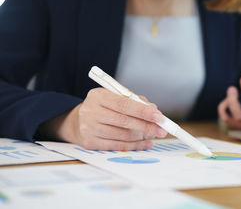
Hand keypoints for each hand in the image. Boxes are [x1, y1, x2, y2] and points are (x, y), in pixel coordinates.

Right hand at [40, 88, 167, 150]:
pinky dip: (134, 145)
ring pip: (122, 135)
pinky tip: (145, 143)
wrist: (78, 122)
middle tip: (162, 129)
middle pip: (124, 121)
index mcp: (98, 96)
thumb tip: (154, 110)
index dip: (142, 110)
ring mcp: (89, 128)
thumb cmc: (103, 108)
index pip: (124, 103)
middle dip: (146, 126)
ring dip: (142, 136)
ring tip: (153, 135)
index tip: (158, 116)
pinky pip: (117, 146)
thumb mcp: (115, 98)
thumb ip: (135, 101)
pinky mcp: (90, 143)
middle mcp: (90, 111)